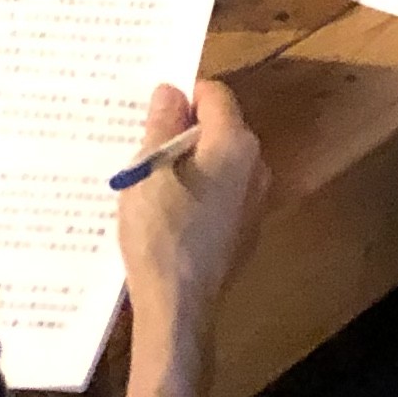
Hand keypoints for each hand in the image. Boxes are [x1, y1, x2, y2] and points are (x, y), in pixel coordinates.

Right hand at [113, 79, 265, 378]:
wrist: (179, 306)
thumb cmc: (161, 232)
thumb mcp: (148, 171)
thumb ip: (162, 124)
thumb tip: (171, 90)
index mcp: (235, 144)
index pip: (214, 94)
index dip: (182, 95)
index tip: (149, 108)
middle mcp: (256, 167)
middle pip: (219, 128)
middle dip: (183, 129)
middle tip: (142, 141)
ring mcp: (253, 202)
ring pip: (219, 163)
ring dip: (189, 163)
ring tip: (148, 177)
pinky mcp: (243, 231)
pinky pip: (220, 195)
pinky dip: (197, 193)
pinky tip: (167, 212)